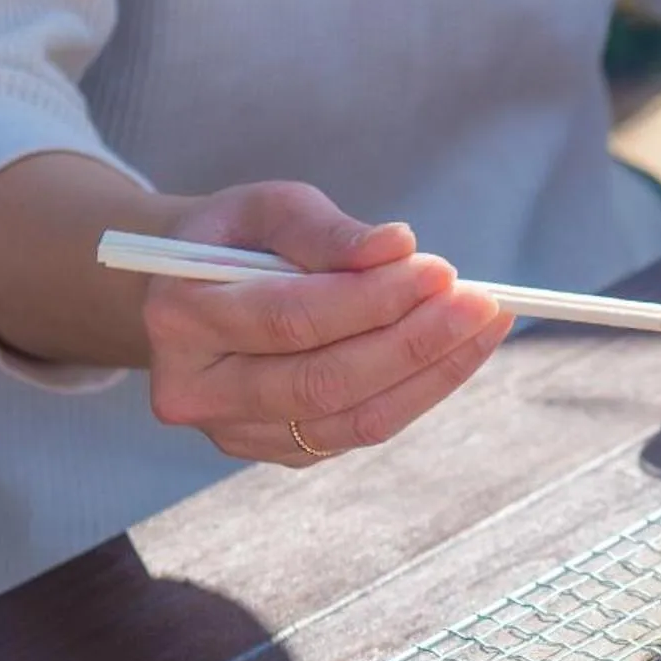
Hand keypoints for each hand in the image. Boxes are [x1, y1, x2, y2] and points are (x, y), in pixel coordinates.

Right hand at [142, 182, 514, 467]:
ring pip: (352, 420)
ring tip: (483, 325)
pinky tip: (457, 352)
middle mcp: (196, 390)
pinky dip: (420, 391)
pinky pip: (362, 431)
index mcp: (176, 318)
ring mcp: (235, 432)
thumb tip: (398, 246)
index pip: (290, 319)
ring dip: (432, 373)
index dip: (373, 299)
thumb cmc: (237, 241)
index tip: (439, 272)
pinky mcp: (279, 451)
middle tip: (479, 303)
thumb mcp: (268, 210)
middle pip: (324, 380)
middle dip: (413, 342)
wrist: (199, 293)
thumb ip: (326, 230)